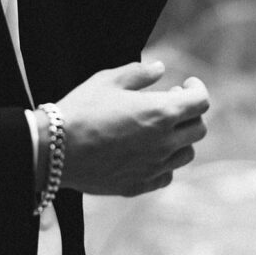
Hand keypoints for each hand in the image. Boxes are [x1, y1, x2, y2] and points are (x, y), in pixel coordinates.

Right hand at [55, 60, 208, 195]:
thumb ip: (139, 73)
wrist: (54, 149)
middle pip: (198, 129)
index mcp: (161, 113)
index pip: (201, 102)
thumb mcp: (108, 80)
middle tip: (169, 101)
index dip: (197, 89)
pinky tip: (148, 151)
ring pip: (186, 154)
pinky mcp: (139, 184)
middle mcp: (164, 142)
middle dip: (190, 112)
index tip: (186, 83)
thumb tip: (160, 69)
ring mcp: (153, 167)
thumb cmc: (81, 109)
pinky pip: (166, 175)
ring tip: (159, 128)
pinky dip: (164, 162)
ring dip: (180, 138)